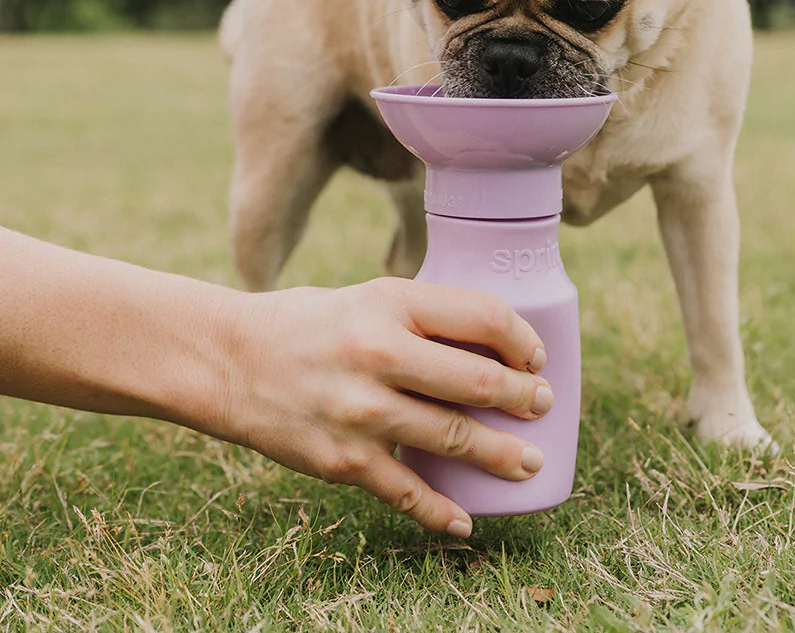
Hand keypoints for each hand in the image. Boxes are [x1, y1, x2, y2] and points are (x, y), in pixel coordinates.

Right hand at [225, 277, 552, 535]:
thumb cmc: (306, 323)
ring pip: (455, 438)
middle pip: (479, 382)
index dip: (521, 338)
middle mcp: (379, 353)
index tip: (534, 356)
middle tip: (543, 405)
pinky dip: (441, 512)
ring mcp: (361, 411)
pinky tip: (466, 522)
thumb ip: (422, 317)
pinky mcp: (342, 459)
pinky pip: (406, 491)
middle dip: (525, 398)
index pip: (482, 316)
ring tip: (529, 460)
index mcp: (390, 301)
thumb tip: (490, 345)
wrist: (227, 360)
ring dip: (502, 455)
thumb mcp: (368, 297)